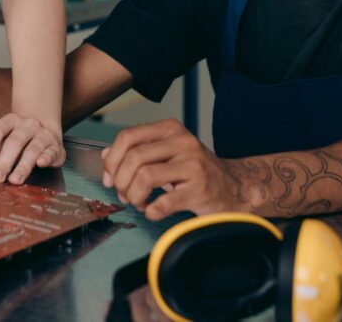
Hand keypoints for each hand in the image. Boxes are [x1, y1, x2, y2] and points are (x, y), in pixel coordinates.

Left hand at [0, 113, 64, 183]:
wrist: (45, 127)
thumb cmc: (17, 135)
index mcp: (10, 120)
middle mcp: (28, 125)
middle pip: (15, 142)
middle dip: (4, 162)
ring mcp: (43, 134)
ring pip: (33, 148)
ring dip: (23, 165)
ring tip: (14, 180)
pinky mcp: (56, 146)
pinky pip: (52, 151)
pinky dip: (47, 157)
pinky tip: (41, 164)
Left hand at [101, 118, 244, 220]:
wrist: (235, 187)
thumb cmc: (195, 171)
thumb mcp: (167, 154)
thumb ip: (137, 152)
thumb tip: (106, 156)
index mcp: (171, 129)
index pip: (128, 137)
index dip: (112, 160)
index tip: (109, 178)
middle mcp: (183, 143)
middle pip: (134, 157)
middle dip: (121, 181)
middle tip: (124, 194)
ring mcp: (193, 165)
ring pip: (145, 177)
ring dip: (134, 196)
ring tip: (139, 202)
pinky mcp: (200, 190)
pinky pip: (163, 203)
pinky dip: (151, 211)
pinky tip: (153, 211)